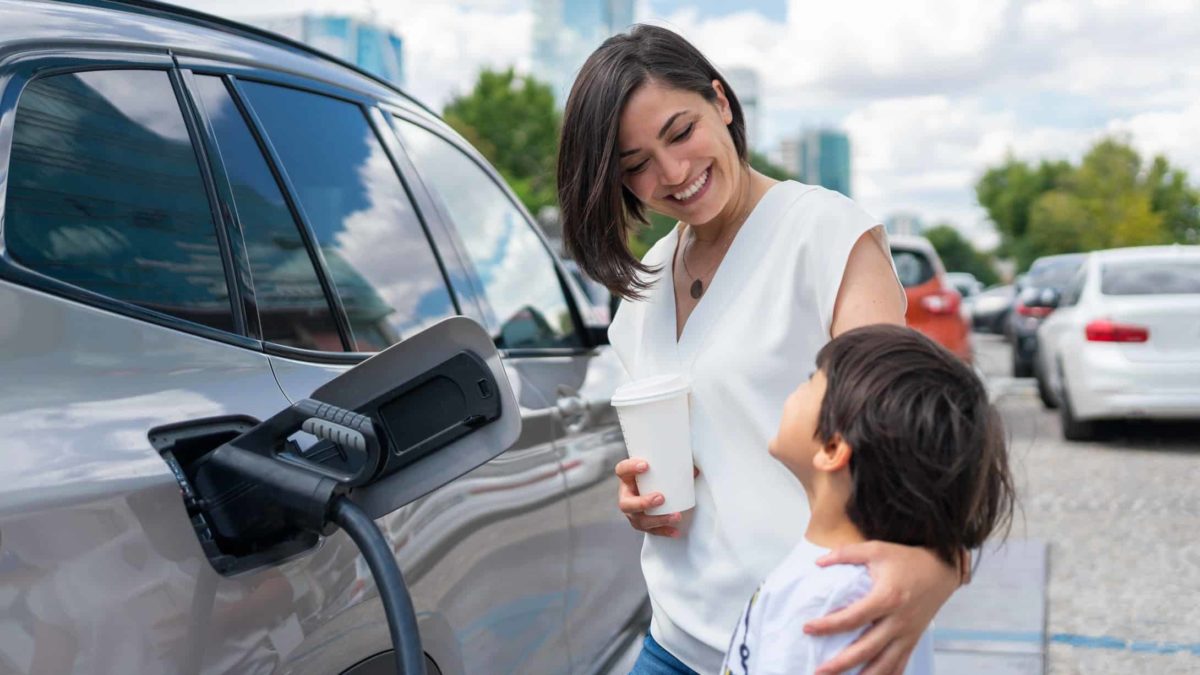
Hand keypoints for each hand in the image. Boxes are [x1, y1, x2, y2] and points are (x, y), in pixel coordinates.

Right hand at [614, 458, 696, 537]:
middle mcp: (626, 496)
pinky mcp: (641, 524)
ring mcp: (632, 513)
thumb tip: (695, 471)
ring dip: (658, 520)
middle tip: (661, 498)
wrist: (649, 489)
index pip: (622, 470)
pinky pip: (651, 531)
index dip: (630, 467)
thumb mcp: (657, 469)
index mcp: (627, 478)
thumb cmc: (653, 477)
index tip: (646, 465)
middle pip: (626, 503)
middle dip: (643, 502)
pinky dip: (664, 531)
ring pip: (639, 520)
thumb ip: (674, 466)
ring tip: (675, 516)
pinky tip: (675, 531)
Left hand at [804, 542, 957, 674]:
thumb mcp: (876, 549)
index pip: (853, 618)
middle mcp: (898, 621)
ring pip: (884, 664)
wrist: (942, 570)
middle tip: (819, 671)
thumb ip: (845, 553)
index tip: (808, 628)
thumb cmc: (907, 559)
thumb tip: (817, 563)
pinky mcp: (913, 640)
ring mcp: (907, 634)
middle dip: (841, 663)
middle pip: (866, 648)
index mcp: (887, 597)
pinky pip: (899, 665)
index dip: (828, 625)